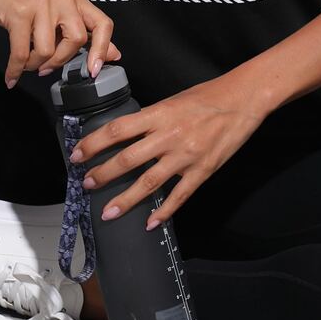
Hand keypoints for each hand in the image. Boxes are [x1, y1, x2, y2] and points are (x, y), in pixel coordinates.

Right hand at [0, 0, 120, 87]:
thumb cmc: (19, 4)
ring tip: (26, 62)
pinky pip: (22, 52)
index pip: (103, 24)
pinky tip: (13, 74)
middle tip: (46, 67)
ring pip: (48, 49)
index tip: (94, 69)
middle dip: (60, 60)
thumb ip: (82, 34)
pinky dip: (16, 69)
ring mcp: (40, 2)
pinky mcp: (19, 12)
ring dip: (34, 64)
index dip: (103, 49)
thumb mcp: (54, 17)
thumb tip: (112, 54)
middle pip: (77, 40)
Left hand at [68, 73, 268, 229]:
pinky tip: (150, 223)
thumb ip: (150, 119)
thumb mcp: (172, 101)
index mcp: (158, 114)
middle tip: (87, 184)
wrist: (243, 100)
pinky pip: (179, 196)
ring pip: (149, 182)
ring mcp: (185, 156)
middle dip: (103, 174)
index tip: (78, 153)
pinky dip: (163, 211)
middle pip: (127, 159)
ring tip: (109, 212)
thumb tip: (126, 134)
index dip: (93, 143)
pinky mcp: (202, 171)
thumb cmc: (207, 96)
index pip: (117, 130)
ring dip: (126, 199)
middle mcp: (168, 136)